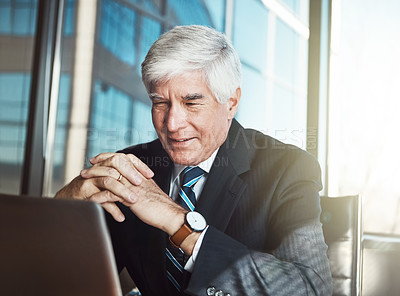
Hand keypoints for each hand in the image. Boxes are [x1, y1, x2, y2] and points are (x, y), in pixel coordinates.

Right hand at [55, 153, 153, 221]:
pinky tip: (120, 217)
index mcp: (107, 165)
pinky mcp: (84, 191)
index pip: (124, 158)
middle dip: (130, 173)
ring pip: (108, 181)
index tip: (150, 175)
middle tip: (140, 183)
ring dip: (122, 191)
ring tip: (133, 200)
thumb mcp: (109, 183)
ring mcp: (91, 179)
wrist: (68, 197)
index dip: (138, 165)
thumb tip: (142, 184)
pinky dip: (111, 209)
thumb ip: (123, 181)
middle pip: (115, 164)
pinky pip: (98, 199)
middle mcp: (99, 169)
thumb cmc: (91, 189)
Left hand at [84, 169, 198, 254]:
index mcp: (141, 175)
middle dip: (99, 163)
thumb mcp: (148, 193)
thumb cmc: (161, 208)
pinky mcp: (132, 198)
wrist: (170, 215)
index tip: (99, 158)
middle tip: (88, 166)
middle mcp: (137, 177)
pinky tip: (92, 199)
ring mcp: (134, 186)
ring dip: (95, 177)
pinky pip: (111, 194)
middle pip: (115, 163)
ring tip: (84, 179)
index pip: (124, 159)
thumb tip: (128, 189)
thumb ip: (138, 189)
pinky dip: (100, 196)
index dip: (110, 157)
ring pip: (111, 175)